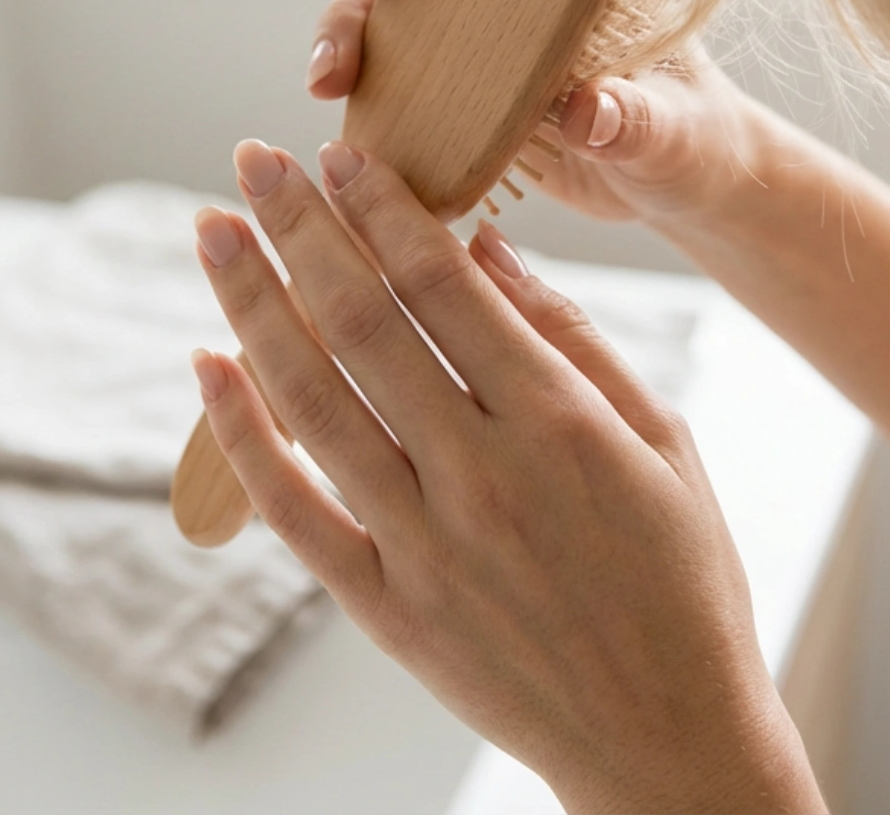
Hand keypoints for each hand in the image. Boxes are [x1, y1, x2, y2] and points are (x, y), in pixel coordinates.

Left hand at [191, 138, 824, 813]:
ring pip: (313, 400)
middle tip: (252, 159)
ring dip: (252, 305)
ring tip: (213, 234)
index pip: (443, 283)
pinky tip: (208, 370)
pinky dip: (242, 439)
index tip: (338, 150)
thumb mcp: (664, 440)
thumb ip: (572, 338)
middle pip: (363, 321)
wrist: (667, 738)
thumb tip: (485, 248)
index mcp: (559, 420)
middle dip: (299, 227)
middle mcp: (482, 473)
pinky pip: (294, 512)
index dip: (381, 205)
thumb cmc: (681, 582)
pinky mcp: (385, 609)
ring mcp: (424, 545)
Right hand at [311, 0, 763, 222]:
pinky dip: (370, 116)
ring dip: (350, 58)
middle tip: (332, 62)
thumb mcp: (674, 131)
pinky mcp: (472, 109)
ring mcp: (486, 54)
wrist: (687, 187)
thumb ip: (636, 120)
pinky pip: (404, 100)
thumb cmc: (697, 140)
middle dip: (356, 6)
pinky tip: (348, 148)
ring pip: (394, 37)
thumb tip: (587, 111)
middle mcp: (514, 0)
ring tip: (326, 92)